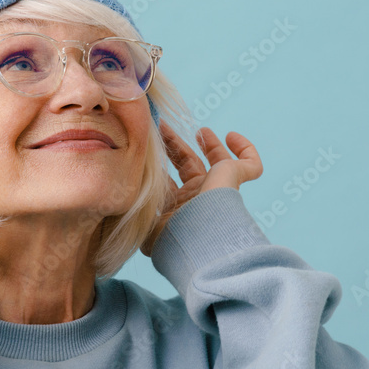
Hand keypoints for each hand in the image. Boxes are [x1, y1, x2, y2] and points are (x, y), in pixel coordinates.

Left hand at [140, 120, 262, 255]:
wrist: (199, 241)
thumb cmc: (168, 234)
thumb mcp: (142, 222)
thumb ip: (132, 209)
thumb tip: (117, 198)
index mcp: (176, 208)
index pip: (167, 181)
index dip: (158, 163)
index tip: (146, 145)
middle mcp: (198, 199)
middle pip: (188, 166)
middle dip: (176, 147)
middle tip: (163, 127)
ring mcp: (218, 189)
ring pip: (220, 163)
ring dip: (210, 145)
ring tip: (201, 130)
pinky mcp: (233, 179)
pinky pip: (252, 166)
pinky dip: (246, 150)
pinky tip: (231, 136)